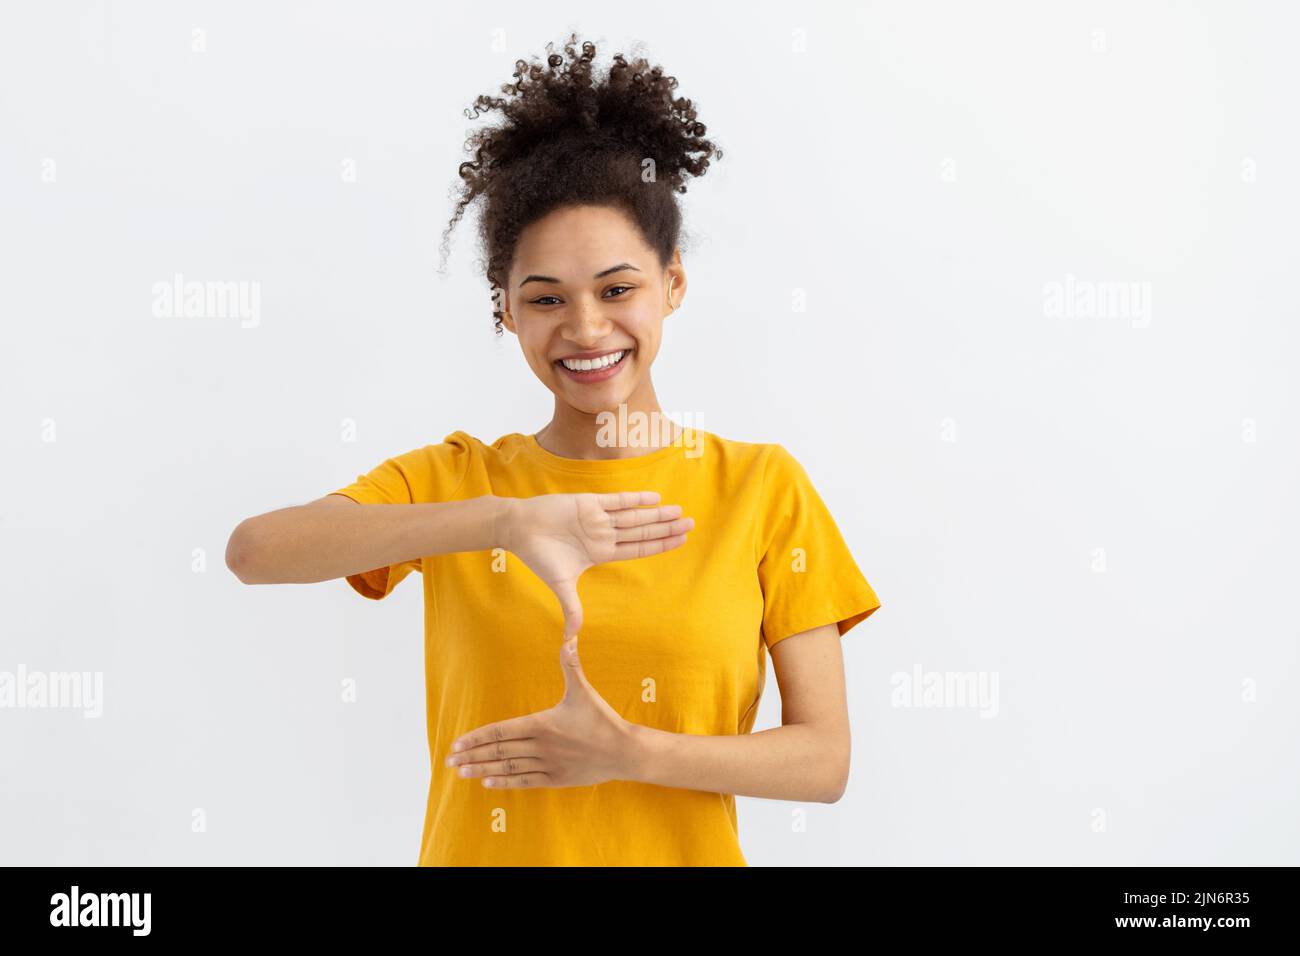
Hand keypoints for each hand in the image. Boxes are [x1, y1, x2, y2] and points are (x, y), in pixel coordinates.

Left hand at [445, 632, 637, 788]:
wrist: (623, 751)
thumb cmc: (602, 720)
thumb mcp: (583, 691)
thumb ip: (570, 665)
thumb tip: (568, 638)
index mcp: (541, 724)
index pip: (500, 731)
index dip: (477, 737)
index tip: (457, 743)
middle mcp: (540, 746)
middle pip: (498, 751)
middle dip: (472, 755)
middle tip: (449, 760)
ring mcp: (547, 764)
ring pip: (508, 768)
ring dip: (482, 770)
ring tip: (462, 772)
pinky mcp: (555, 779)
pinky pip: (524, 781)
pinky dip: (505, 782)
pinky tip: (488, 782)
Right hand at [498, 491, 692, 637]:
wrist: (518, 528)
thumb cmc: (538, 555)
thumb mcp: (559, 583)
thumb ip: (571, 606)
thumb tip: (572, 636)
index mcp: (601, 552)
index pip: (638, 549)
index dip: (659, 545)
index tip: (680, 541)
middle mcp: (604, 534)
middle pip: (642, 531)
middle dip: (666, 528)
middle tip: (691, 524)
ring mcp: (598, 518)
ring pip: (634, 517)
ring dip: (656, 514)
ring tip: (679, 511)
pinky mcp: (589, 502)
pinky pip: (617, 501)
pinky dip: (635, 499)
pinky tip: (655, 498)